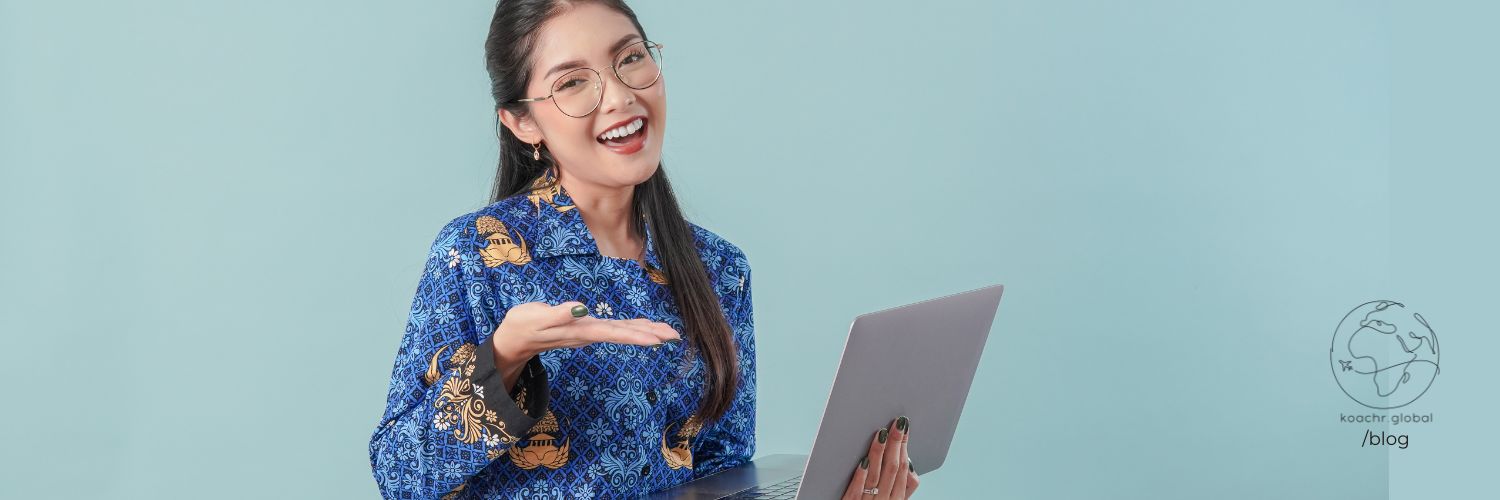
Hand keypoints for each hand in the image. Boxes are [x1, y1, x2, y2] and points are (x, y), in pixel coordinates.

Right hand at [491, 301, 680, 389]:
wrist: (512, 340)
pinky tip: (642, 327)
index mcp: (580, 330)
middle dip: (650, 334)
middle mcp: (588, 333)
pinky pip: (613, 329)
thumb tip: (581, 308)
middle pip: (624, 334)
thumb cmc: (522, 325)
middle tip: (675, 335)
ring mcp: (587, 333)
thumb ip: (557, 314)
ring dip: (645, 332)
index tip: (659, 339)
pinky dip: (630, 328)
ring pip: (621, 332)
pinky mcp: (584, 329)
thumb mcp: (535, 318)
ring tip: (668, 333)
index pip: (614, 333)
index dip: (637, 335)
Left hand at [842, 416, 918, 498]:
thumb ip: (902, 486)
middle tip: (896, 423)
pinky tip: (862, 461)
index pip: (905, 471)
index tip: (904, 428)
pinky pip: (856, 491)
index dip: (905, 448)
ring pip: (876, 476)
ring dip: (879, 453)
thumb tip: (909, 463)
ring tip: (880, 434)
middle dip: (896, 444)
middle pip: (893, 470)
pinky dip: (860, 475)